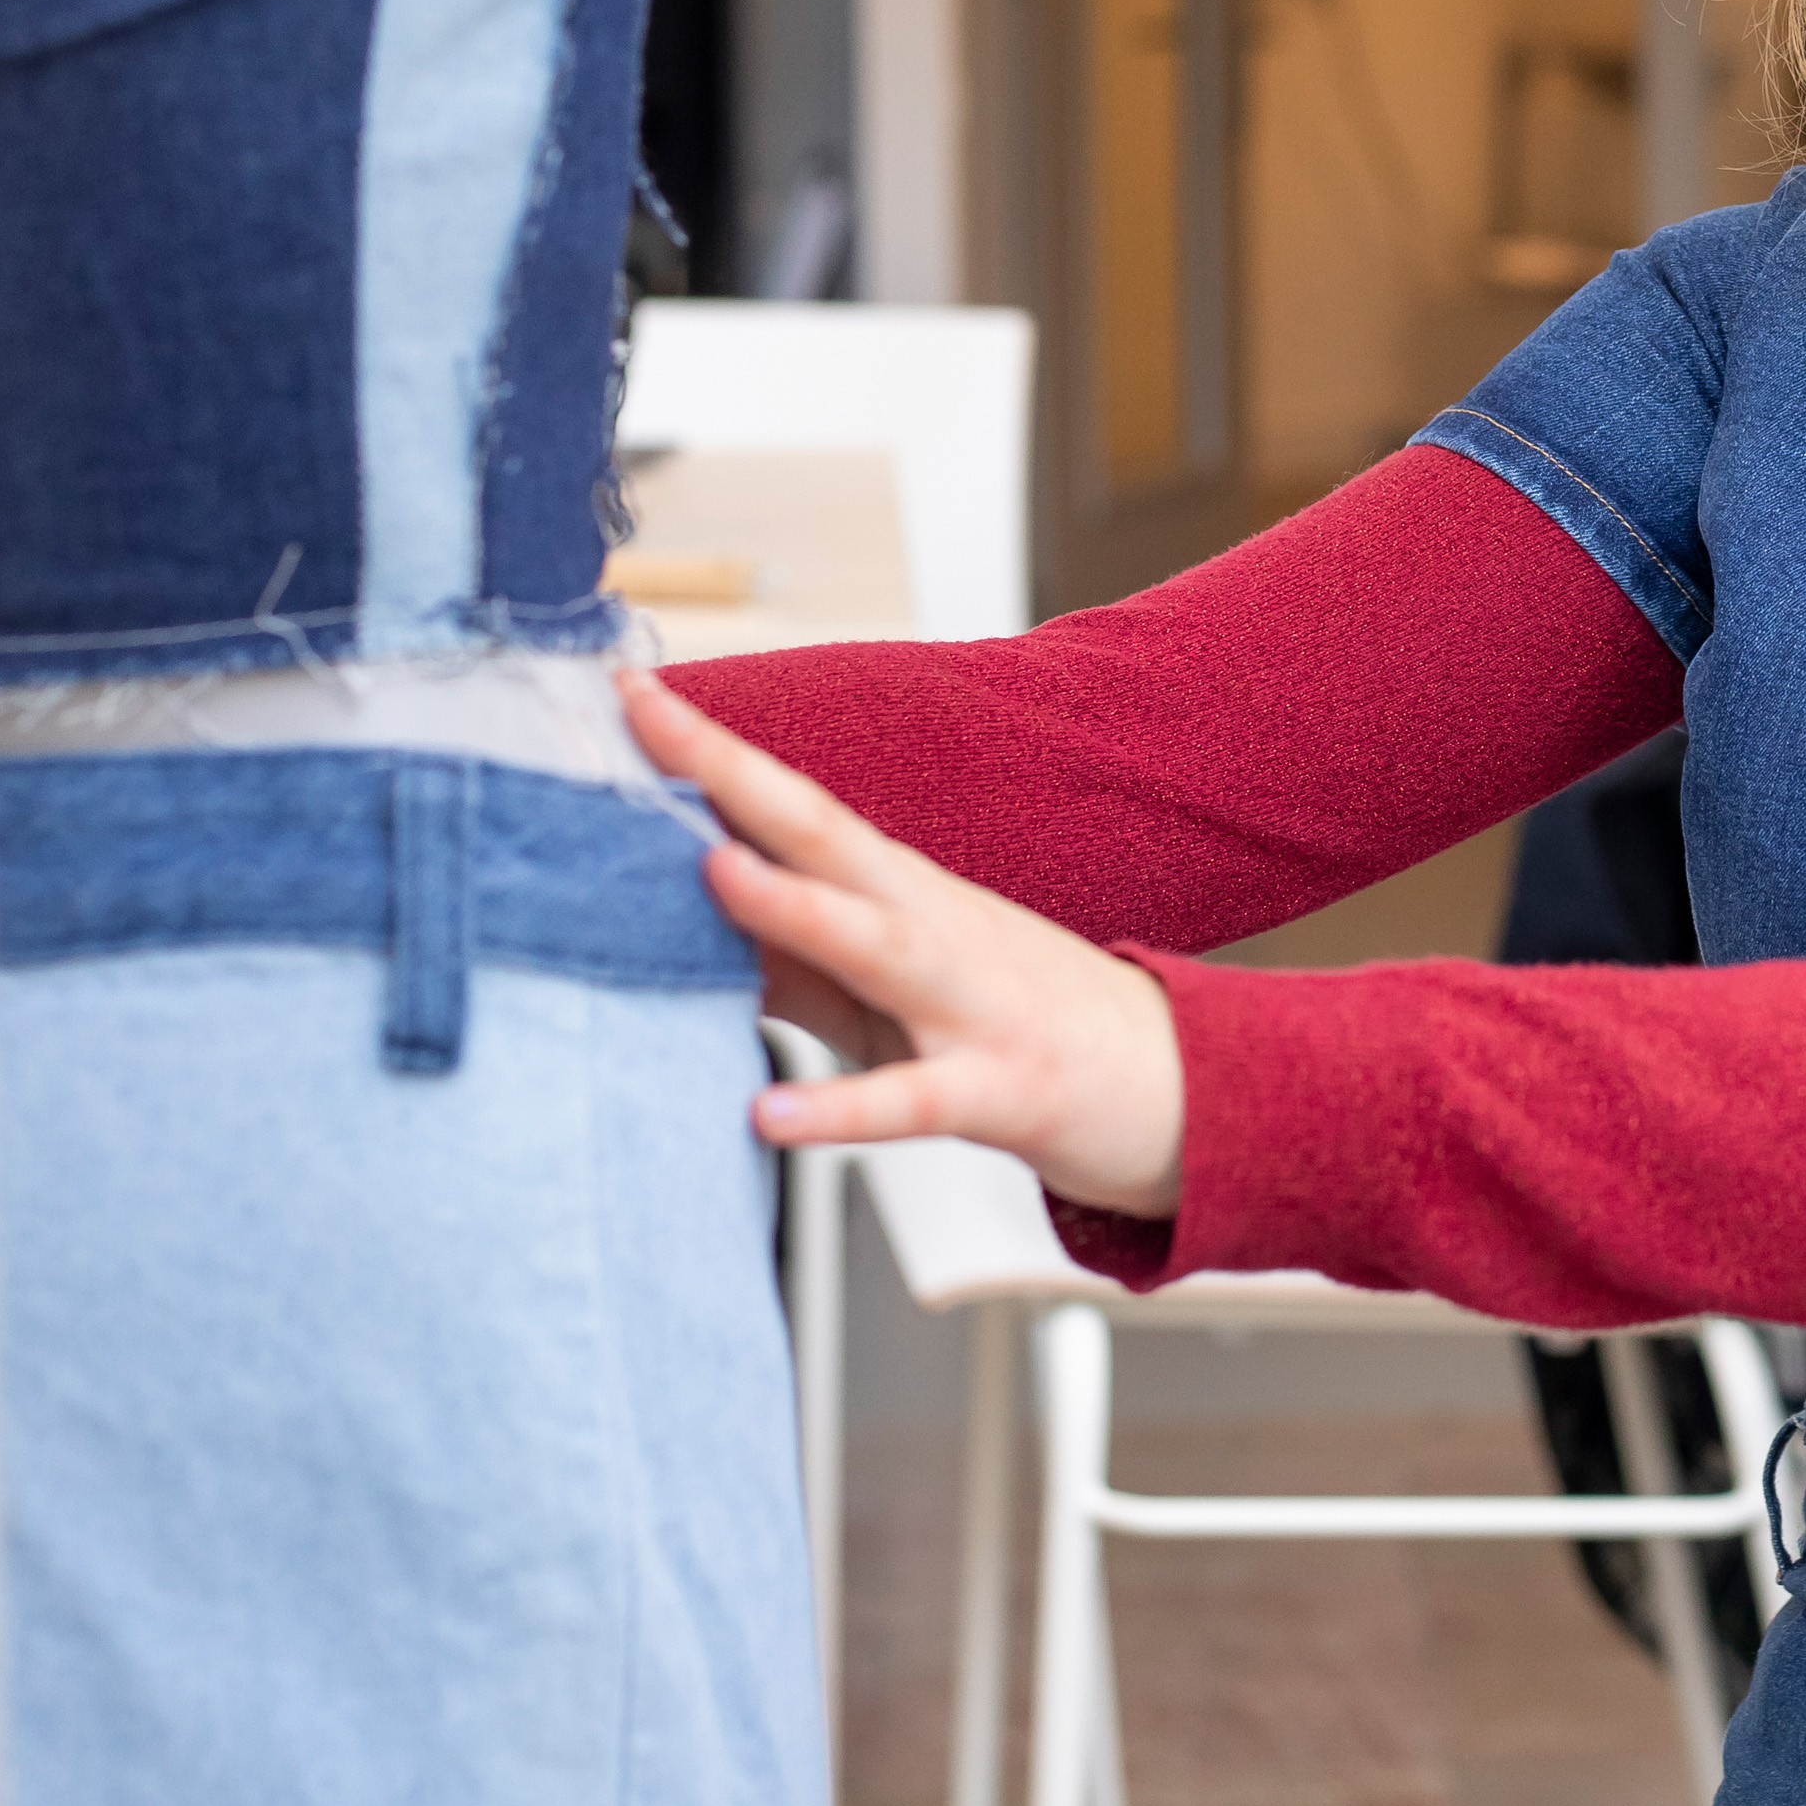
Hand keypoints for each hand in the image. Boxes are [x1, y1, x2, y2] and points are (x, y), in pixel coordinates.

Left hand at [624, 668, 1187, 1218]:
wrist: (1179, 1086)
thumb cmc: (1017, 1027)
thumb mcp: (892, 987)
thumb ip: (791, 958)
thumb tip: (672, 927)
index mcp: (901, 891)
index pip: (792, 804)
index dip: (709, 752)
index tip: (626, 690)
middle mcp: (932, 924)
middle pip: (825, 834)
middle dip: (731, 773)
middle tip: (645, 714)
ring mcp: (970, 1002)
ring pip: (875, 945)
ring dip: (793, 905)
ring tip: (710, 872)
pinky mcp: (1000, 1088)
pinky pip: (913, 1099)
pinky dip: (843, 1108)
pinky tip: (771, 1115)